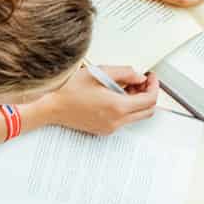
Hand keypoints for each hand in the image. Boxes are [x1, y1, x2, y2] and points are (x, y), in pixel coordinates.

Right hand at [28, 66, 157, 133]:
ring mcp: (110, 127)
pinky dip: (127, 107)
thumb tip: (140, 76)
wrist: (49, 107)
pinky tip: (116, 95)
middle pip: (148, 110)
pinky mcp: (104, 129)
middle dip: (149, 94)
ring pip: (137, 115)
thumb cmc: (69, 90)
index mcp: (118, 107)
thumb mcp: (99, 73)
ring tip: (126, 86)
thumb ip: (125, 73)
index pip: (150, 99)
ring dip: (138, 101)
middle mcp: (116, 121)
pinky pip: (124, 119)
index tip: (150, 77)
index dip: (154, 86)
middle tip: (142, 81)